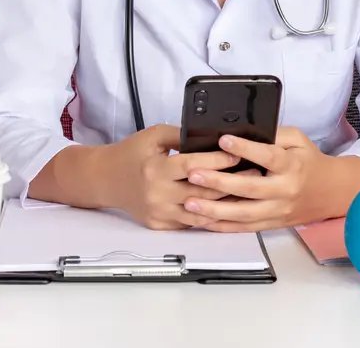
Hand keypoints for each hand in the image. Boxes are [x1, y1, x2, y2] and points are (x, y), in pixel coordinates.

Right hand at [101, 124, 240, 229]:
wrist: (106, 179)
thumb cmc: (131, 153)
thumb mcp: (154, 135)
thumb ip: (181, 135)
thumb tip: (212, 135)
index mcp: (156, 169)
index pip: (195, 165)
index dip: (219, 160)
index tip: (239, 154)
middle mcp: (158, 194)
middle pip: (203, 192)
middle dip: (231, 182)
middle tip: (254, 173)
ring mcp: (159, 213)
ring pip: (201, 212)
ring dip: (225, 203)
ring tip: (246, 192)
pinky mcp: (160, 225)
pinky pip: (191, 223)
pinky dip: (209, 215)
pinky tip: (226, 207)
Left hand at [181, 127, 359, 231]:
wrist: (330, 192)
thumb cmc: (308, 161)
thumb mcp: (298, 139)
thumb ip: (274, 135)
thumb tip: (245, 129)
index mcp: (292, 166)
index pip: (268, 157)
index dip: (246, 148)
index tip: (223, 140)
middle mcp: (284, 191)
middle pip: (250, 189)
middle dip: (219, 182)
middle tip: (194, 174)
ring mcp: (277, 211)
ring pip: (244, 214)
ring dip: (215, 210)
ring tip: (190, 202)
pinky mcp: (272, 224)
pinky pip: (245, 228)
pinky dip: (223, 226)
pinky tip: (203, 220)